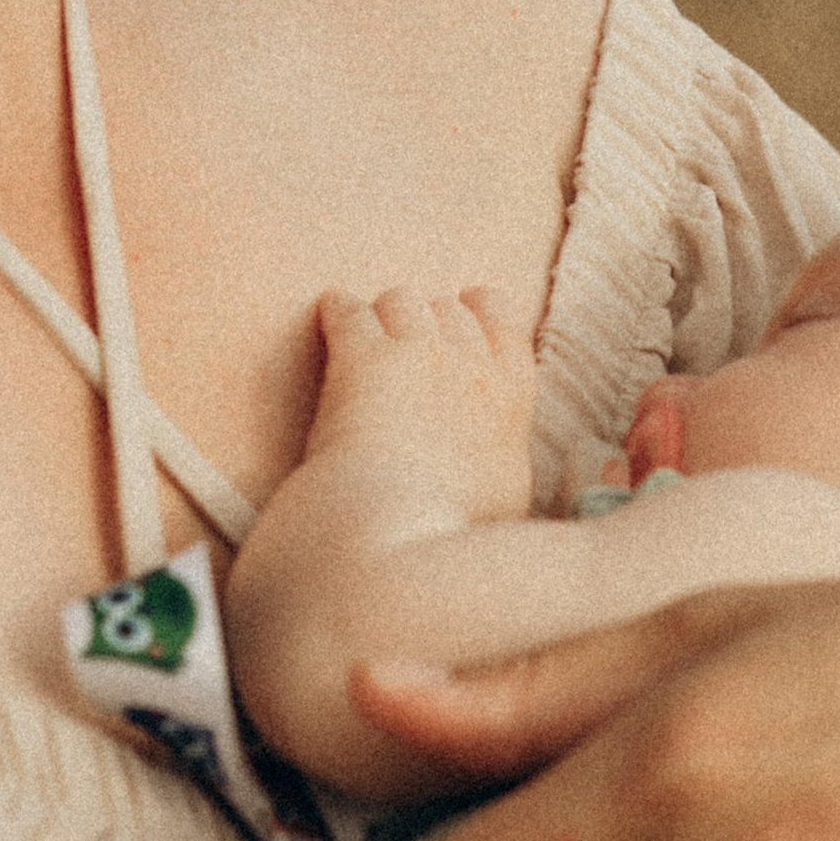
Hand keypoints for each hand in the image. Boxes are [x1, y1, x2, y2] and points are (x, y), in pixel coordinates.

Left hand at [304, 283, 538, 521]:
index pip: (507, 327)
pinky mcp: (363, 357)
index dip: (483, 309)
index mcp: (510, 402)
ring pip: (402, 300)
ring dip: (384, 313)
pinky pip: (347, 310)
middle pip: (449, 309)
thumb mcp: (506, 506)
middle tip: (402, 338)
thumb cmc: (448, 539)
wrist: (399, 541)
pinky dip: (338, 309)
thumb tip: (498, 469)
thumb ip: (504, 467)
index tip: (468, 304)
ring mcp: (419, 354)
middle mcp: (471, 366)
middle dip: (426, 319)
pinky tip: (329, 311)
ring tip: (365, 328)